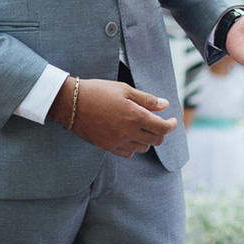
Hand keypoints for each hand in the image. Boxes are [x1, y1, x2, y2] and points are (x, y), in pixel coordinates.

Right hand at [52, 77, 176, 157]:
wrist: (71, 103)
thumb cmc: (99, 92)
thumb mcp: (125, 90)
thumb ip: (147, 99)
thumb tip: (165, 105)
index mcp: (135, 116)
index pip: (163, 128)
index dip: (171, 125)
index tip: (172, 120)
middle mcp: (128, 132)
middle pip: (156, 140)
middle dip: (161, 132)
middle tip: (159, 123)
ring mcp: (117, 142)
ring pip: (143, 148)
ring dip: (147, 139)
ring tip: (143, 127)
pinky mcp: (107, 147)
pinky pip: (128, 153)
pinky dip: (134, 147)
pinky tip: (130, 136)